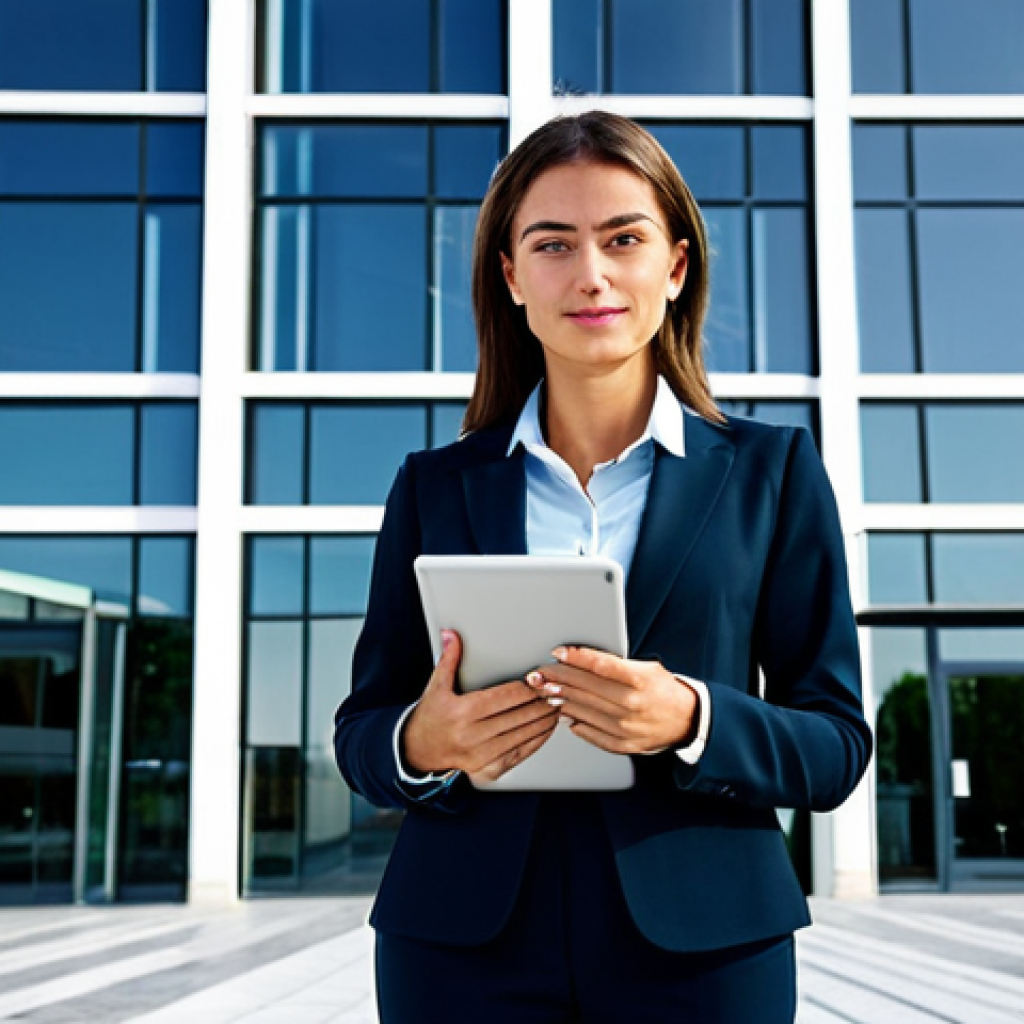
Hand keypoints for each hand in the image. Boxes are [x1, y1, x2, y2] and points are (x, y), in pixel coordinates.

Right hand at [402, 630, 559, 783]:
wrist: (419, 752)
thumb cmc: (431, 717)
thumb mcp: (436, 686)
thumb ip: (448, 660)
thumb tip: (451, 635)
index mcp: (462, 712)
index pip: (505, 696)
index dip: (529, 688)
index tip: (543, 680)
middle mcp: (473, 735)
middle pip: (519, 715)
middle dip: (542, 702)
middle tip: (559, 690)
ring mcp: (482, 754)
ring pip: (523, 735)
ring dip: (544, 720)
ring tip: (558, 706)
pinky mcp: (489, 768)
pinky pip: (519, 753)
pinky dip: (537, 740)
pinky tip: (546, 728)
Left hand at [526, 646, 696, 754]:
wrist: (686, 720)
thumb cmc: (662, 689)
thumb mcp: (646, 668)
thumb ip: (616, 665)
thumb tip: (580, 661)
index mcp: (639, 680)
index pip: (600, 665)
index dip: (576, 657)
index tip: (558, 652)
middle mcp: (632, 704)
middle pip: (586, 687)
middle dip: (558, 677)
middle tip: (540, 672)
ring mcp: (626, 727)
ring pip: (584, 710)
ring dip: (561, 699)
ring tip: (545, 689)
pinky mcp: (623, 744)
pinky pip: (591, 733)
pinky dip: (574, 722)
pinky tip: (563, 712)